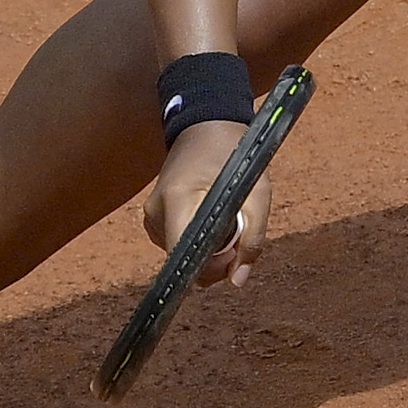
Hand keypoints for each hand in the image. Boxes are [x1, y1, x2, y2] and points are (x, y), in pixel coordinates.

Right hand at [143, 114, 273, 287]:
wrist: (205, 127)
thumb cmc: (233, 155)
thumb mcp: (257, 192)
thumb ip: (252, 237)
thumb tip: (237, 280)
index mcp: (177, 201)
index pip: (184, 257)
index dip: (211, 267)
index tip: (233, 255)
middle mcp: (155, 213)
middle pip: (184, 260)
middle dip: (215, 259)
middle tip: (238, 232)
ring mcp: (151, 216)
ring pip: (183, 255)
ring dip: (209, 249)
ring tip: (224, 219)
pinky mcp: (154, 218)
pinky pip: (179, 243)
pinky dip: (198, 240)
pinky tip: (210, 220)